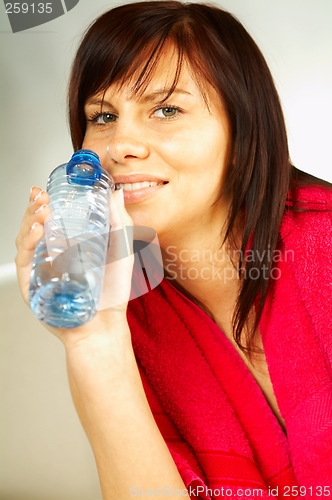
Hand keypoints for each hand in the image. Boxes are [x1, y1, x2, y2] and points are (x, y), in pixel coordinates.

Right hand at [15, 186, 134, 348]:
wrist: (105, 325)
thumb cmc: (113, 292)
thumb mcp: (122, 251)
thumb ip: (121, 221)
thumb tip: (117, 193)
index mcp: (68, 245)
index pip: (49, 219)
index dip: (42, 203)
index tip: (45, 189)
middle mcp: (51, 255)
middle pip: (33, 226)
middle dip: (34, 208)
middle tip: (42, 197)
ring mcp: (41, 269)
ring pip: (24, 239)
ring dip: (29, 221)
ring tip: (42, 210)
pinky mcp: (33, 285)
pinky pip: (25, 261)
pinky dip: (28, 244)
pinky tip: (38, 231)